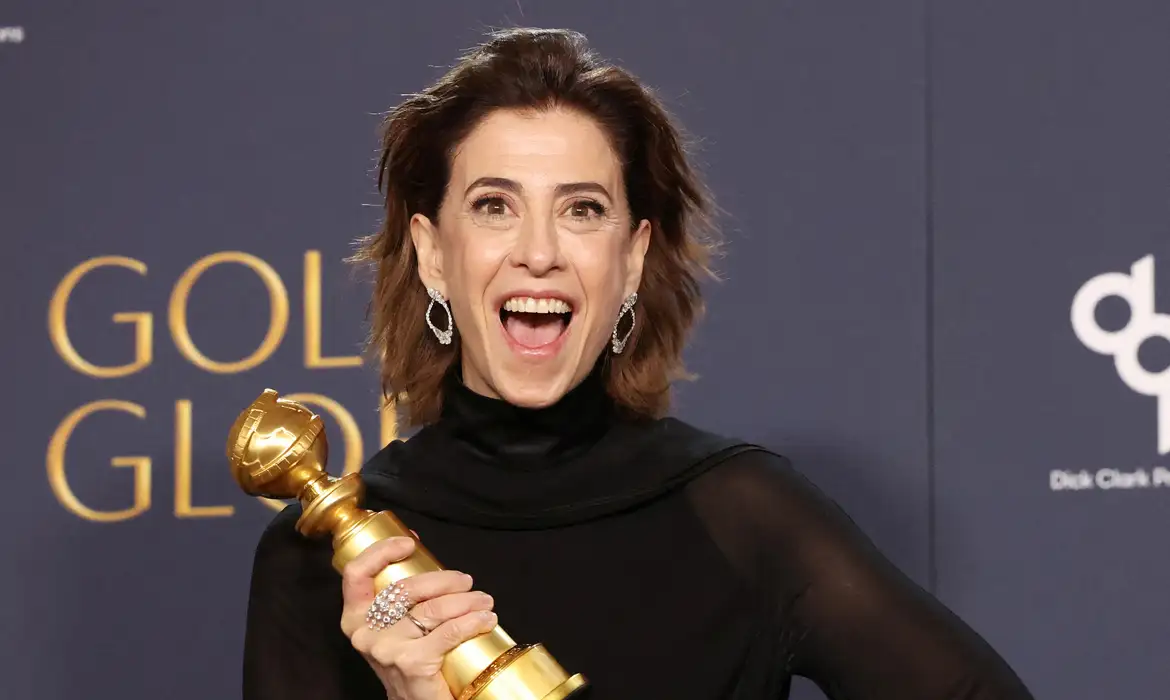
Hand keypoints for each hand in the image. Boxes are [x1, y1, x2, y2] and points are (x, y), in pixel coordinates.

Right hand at [339, 537, 497, 699]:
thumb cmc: (409, 662)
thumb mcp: (394, 627)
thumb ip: (399, 594)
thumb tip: (415, 544)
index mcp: (354, 619)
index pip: (357, 574)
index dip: (382, 551)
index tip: (409, 544)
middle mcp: (365, 634)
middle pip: (408, 588)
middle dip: (445, 580)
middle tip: (467, 583)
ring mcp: (387, 649)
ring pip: (434, 608)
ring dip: (467, 600)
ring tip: (484, 601)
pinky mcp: (412, 663)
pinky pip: (450, 631)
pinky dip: (474, 621)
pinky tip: (486, 620)